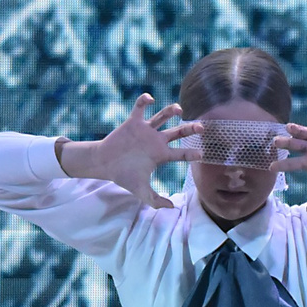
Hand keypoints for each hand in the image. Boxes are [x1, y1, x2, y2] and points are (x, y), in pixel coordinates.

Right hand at [57, 95, 201, 208]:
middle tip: (202, 127)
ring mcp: (145, 131)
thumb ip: (156, 201)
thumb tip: (173, 208)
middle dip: (190, 129)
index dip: (192, 153)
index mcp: (160, 155)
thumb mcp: (141, 191)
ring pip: (162, 117)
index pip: (181, 153)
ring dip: (171, 111)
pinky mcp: (133, 122)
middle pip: (178, 132)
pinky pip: (140, 108)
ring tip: (179, 109)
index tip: (201, 154)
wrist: (104, 164)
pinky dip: (144, 101)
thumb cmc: (123, 176)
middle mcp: (156, 141)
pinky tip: (150, 99)